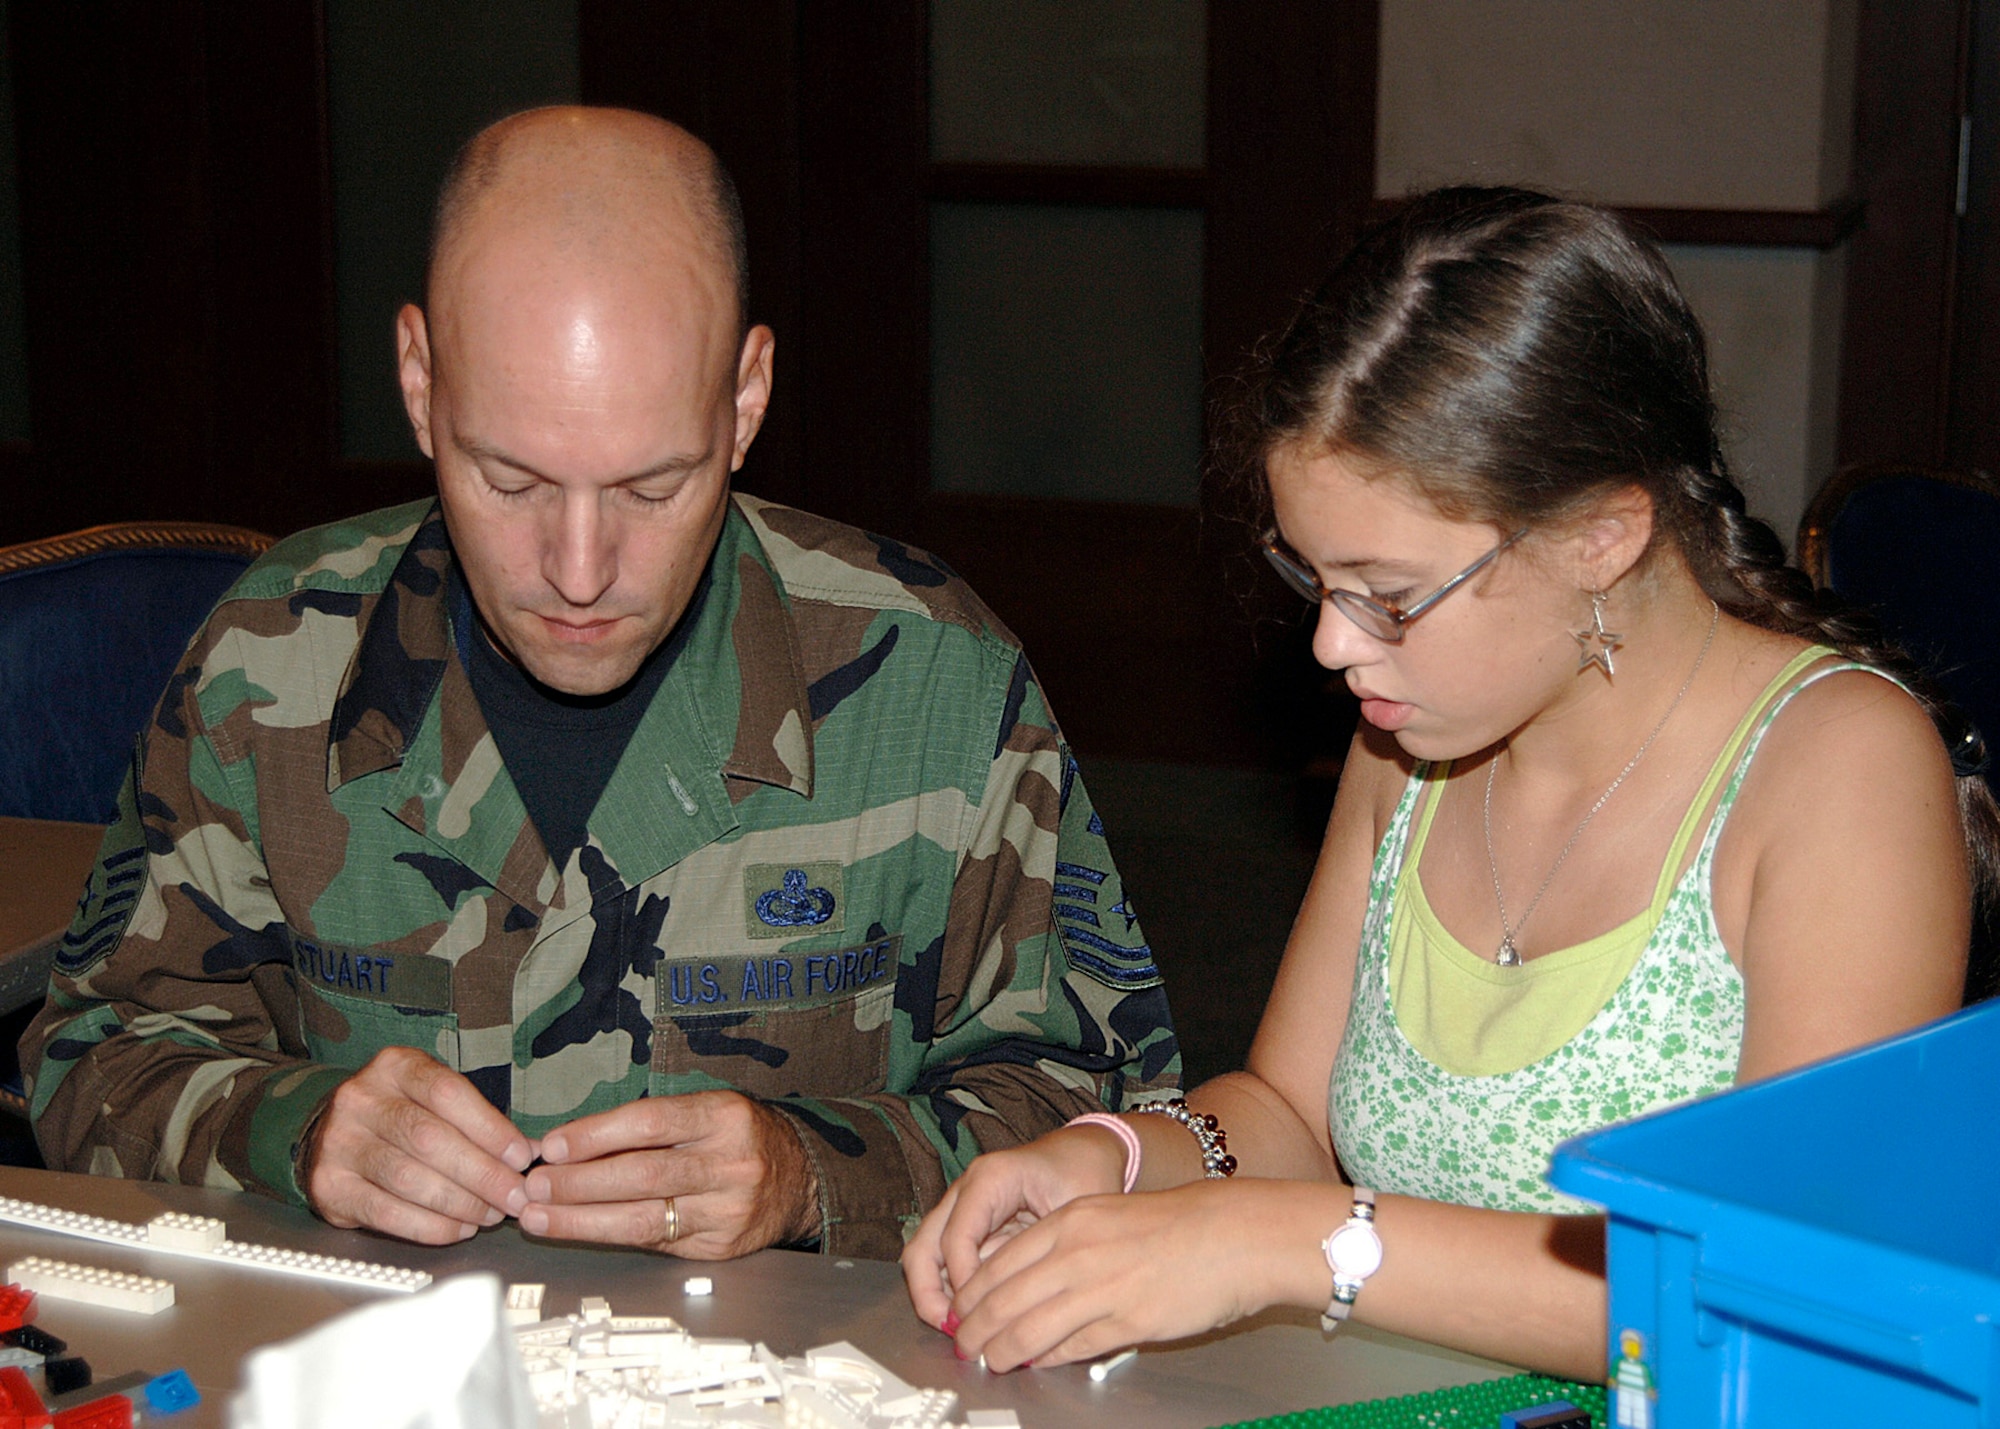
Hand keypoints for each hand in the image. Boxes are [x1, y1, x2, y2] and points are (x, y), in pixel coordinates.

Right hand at [305, 1046, 534, 1244]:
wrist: (330, 1133)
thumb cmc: (399, 1113)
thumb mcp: (433, 1097)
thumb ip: (477, 1119)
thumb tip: (529, 1153)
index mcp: (394, 1067)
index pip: (447, 1093)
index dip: (490, 1128)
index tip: (522, 1156)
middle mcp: (360, 1100)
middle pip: (429, 1139)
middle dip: (482, 1174)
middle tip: (515, 1196)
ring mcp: (339, 1144)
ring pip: (409, 1179)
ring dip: (460, 1203)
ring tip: (492, 1214)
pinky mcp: (329, 1187)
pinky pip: (388, 1213)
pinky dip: (431, 1226)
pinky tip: (459, 1228)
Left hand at [520, 1091, 820, 1258]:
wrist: (799, 1179)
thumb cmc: (738, 1137)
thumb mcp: (706, 1112)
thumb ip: (650, 1127)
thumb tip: (570, 1145)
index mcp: (724, 1117)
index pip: (651, 1123)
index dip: (596, 1135)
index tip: (553, 1146)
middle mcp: (730, 1163)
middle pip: (642, 1175)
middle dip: (578, 1183)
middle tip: (533, 1187)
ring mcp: (727, 1210)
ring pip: (643, 1219)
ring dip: (581, 1219)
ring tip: (539, 1216)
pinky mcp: (719, 1246)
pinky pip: (655, 1242)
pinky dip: (610, 1235)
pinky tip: (578, 1230)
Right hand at [902, 1124, 1129, 1326]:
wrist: (1085, 1152)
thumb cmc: (1083, 1172)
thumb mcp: (1075, 1208)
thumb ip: (1046, 1249)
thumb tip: (1020, 1303)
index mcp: (991, 1178)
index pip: (957, 1237)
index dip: (964, 1282)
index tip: (982, 1314)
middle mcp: (966, 1190)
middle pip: (923, 1246)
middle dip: (930, 1295)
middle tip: (954, 1331)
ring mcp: (961, 1207)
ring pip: (924, 1256)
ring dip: (934, 1296)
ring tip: (960, 1330)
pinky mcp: (967, 1225)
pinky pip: (942, 1261)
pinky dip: (949, 1290)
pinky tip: (972, 1316)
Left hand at [945, 1179, 1315, 1371]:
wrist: (1232, 1235)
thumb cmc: (1175, 1224)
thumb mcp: (1106, 1215)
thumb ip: (1066, 1243)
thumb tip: (1027, 1279)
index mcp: (1069, 1221)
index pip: (998, 1263)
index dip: (971, 1295)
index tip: (959, 1311)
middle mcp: (1076, 1252)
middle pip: (1004, 1300)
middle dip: (976, 1329)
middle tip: (964, 1346)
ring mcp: (1100, 1289)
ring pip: (1029, 1329)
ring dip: (1003, 1351)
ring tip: (991, 1361)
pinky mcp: (1126, 1322)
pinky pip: (1072, 1347)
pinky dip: (1048, 1359)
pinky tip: (1037, 1363)